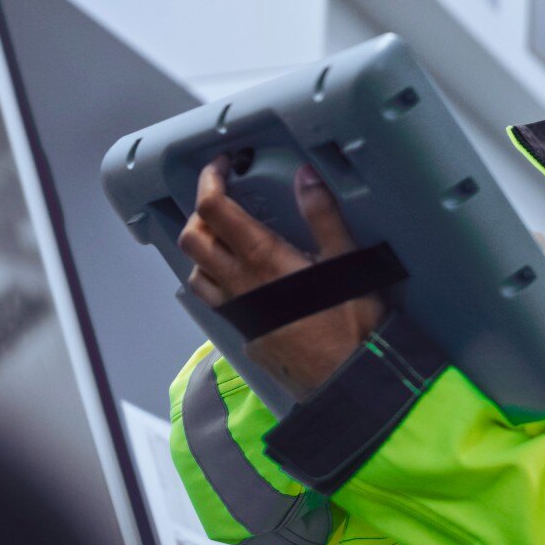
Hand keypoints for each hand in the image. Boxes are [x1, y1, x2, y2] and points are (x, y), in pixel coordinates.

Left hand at [177, 156, 383, 397]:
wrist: (347, 378)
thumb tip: (305, 177)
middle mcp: (239, 283)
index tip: (222, 166)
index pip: (214, 209)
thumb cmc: (352, 325)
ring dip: (202, 248)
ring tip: (226, 236)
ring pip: (195, 270)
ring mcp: (237, 310)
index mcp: (262, 258)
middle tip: (224, 199)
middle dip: (201, 211)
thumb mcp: (345, 261)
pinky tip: (240, 277)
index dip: (209, 180)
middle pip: (193, 238)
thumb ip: (323, 215)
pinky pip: (213, 298)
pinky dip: (214, 277)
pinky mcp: (244, 331)